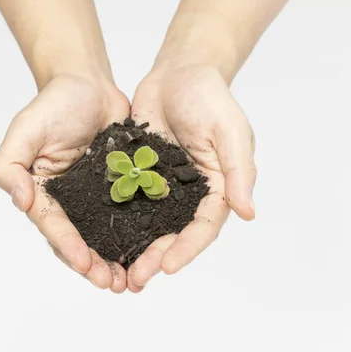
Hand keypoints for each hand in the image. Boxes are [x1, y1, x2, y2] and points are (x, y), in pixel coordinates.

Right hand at [0, 75, 130, 292]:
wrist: (89, 84)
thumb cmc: (54, 104)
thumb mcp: (25, 130)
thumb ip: (10, 165)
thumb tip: (22, 203)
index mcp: (44, 193)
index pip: (54, 225)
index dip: (68, 246)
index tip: (85, 263)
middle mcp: (70, 201)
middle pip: (79, 240)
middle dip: (93, 265)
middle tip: (112, 284)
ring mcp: (97, 197)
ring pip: (105, 235)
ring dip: (115, 259)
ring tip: (130, 280)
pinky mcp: (122, 187)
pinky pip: (129, 215)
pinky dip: (137, 235)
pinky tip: (150, 251)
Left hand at [128, 65, 256, 291]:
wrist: (178, 72)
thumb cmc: (210, 97)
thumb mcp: (229, 131)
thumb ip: (239, 171)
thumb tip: (248, 213)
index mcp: (217, 187)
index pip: (205, 226)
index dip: (188, 248)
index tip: (169, 266)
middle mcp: (190, 193)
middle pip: (175, 233)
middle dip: (158, 257)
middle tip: (137, 279)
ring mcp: (164, 185)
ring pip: (151, 224)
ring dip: (137, 248)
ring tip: (119, 270)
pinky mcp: (141, 173)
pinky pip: (130, 202)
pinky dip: (120, 222)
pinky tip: (102, 238)